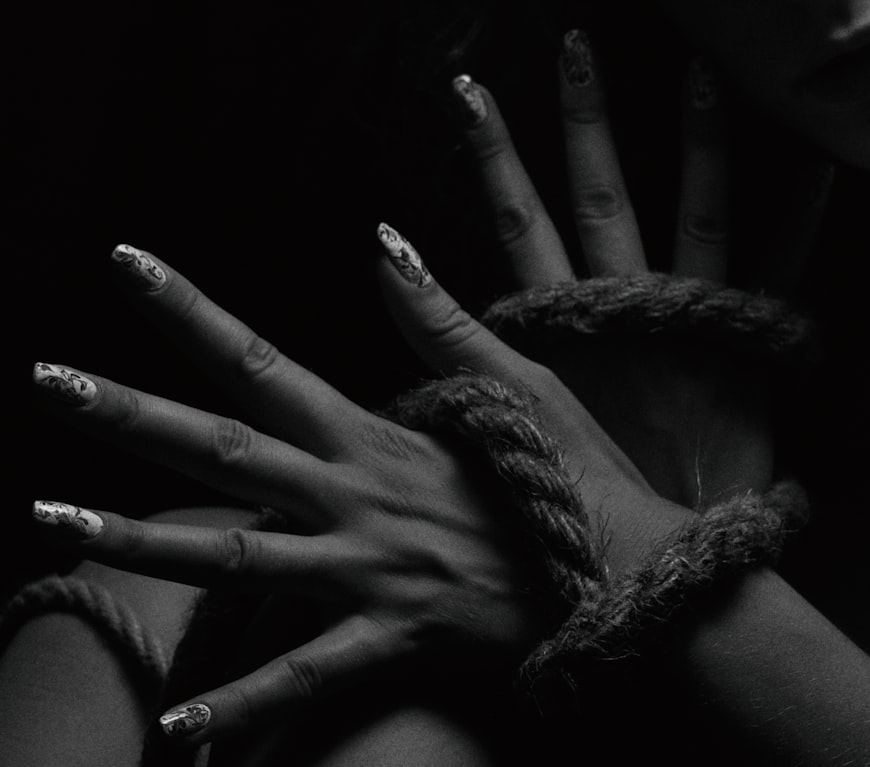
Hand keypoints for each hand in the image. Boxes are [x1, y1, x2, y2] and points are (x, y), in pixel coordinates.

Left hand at [32, 238, 690, 745]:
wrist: (620, 576)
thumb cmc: (566, 477)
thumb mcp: (515, 383)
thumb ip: (438, 316)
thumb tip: (382, 241)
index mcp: (375, 434)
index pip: (265, 361)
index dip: (191, 312)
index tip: (127, 263)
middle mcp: (355, 496)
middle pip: (225, 450)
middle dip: (130, 413)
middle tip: (45, 377)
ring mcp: (368, 570)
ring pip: (237, 558)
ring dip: (142, 542)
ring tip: (53, 521)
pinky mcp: (392, 637)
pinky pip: (305, 677)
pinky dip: (241, 707)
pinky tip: (176, 730)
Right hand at [451, 34, 832, 507]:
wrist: (663, 549)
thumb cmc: (585, 489)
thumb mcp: (515, 418)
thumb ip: (452, 349)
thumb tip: (391, 284)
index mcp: (568, 327)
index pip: (520, 224)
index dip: (492, 160)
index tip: (467, 96)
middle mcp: (629, 309)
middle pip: (601, 198)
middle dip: (582, 124)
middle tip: (572, 49)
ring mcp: (693, 319)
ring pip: (694, 214)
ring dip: (697, 145)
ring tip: (699, 76)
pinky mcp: (747, 341)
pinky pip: (779, 268)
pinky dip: (801, 215)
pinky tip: (822, 163)